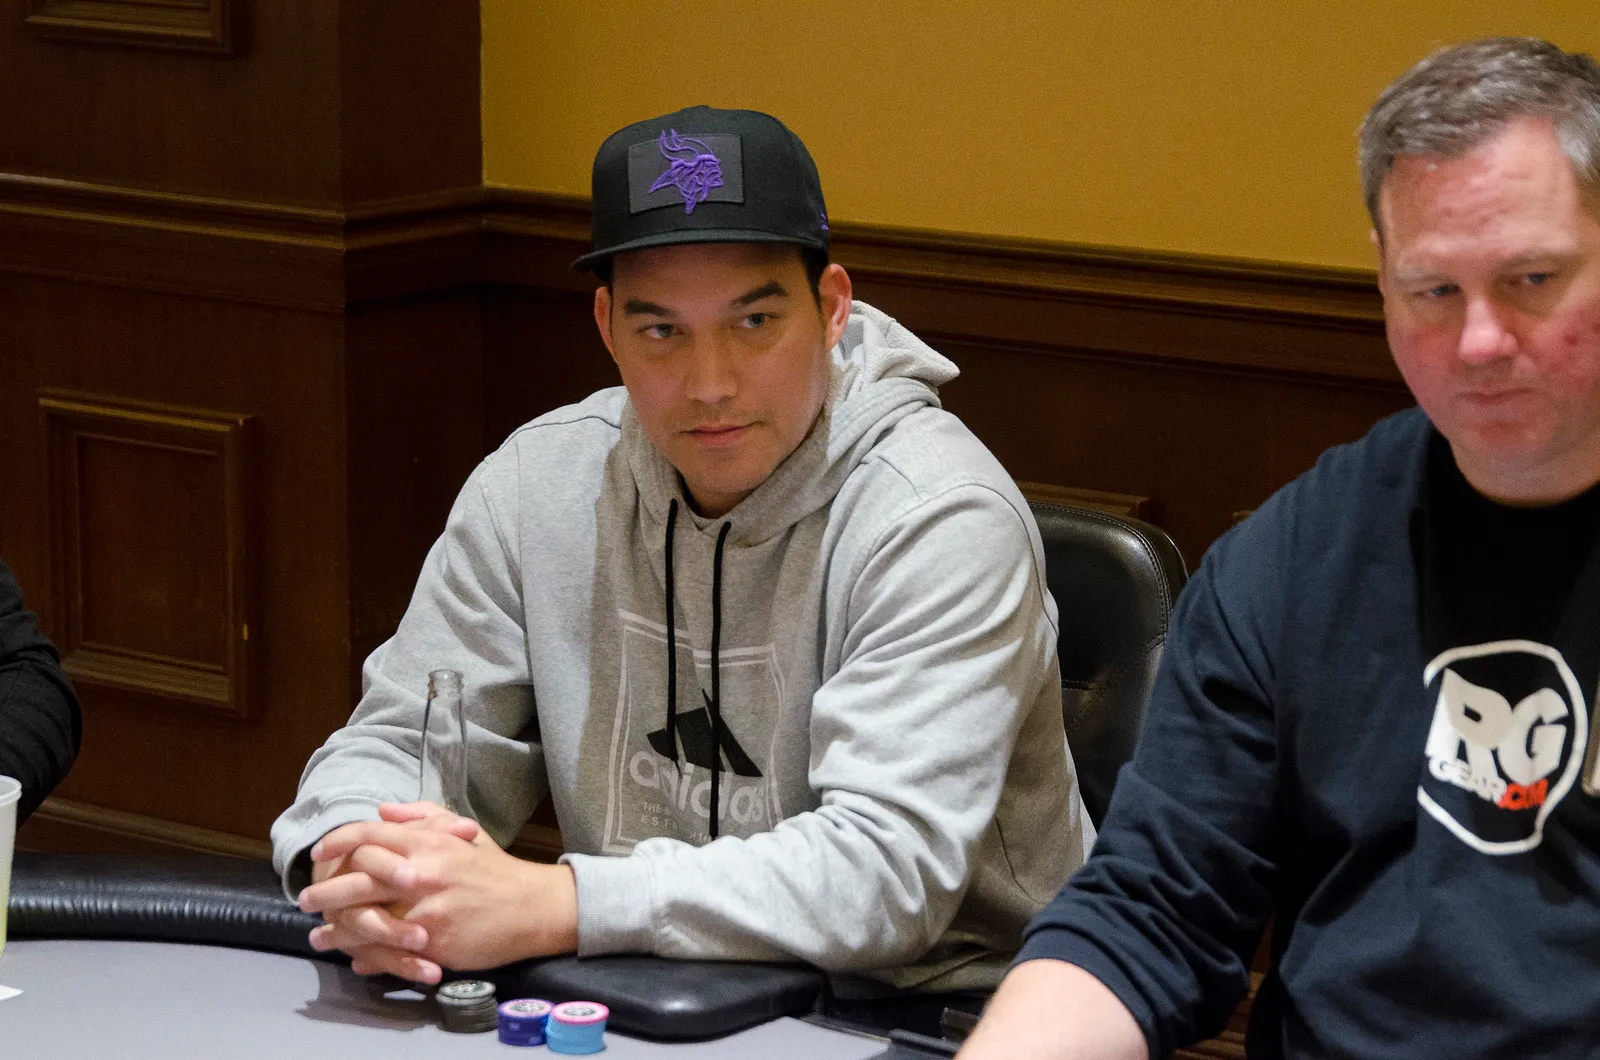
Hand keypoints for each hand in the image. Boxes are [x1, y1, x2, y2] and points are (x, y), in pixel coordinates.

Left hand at [300, 813, 577, 980]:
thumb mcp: (462, 830)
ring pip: (364, 920)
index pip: (369, 834)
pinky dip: (365, 955)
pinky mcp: (433, 941)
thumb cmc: (493, 868)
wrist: (529, 906)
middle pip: (356, 879)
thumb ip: (422, 816)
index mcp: (427, 842)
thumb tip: (383, 809)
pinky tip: (352, 957)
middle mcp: (421, 873)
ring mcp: (425, 910)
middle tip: (306, 900)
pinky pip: (387, 950)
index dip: (337, 841)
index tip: (317, 853)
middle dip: (325, 890)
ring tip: (319, 935)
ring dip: (336, 929)